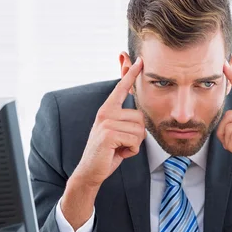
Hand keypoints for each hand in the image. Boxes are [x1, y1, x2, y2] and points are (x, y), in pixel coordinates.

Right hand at [72, 57, 145, 188]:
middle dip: (138, 135)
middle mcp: (105, 113)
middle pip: (141, 118)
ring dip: (134, 144)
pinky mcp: (109, 134)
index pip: (121, 88)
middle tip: (122, 143)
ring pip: (140, 130)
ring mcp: (106, 123)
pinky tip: (118, 153)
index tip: (140, 60)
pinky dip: (131, 151)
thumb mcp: (118, 133)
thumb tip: (139, 113)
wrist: (91, 171)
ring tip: (119, 148)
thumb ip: (126, 120)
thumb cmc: (108, 152)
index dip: (131, 73)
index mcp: (107, 110)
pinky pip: (135, 141)